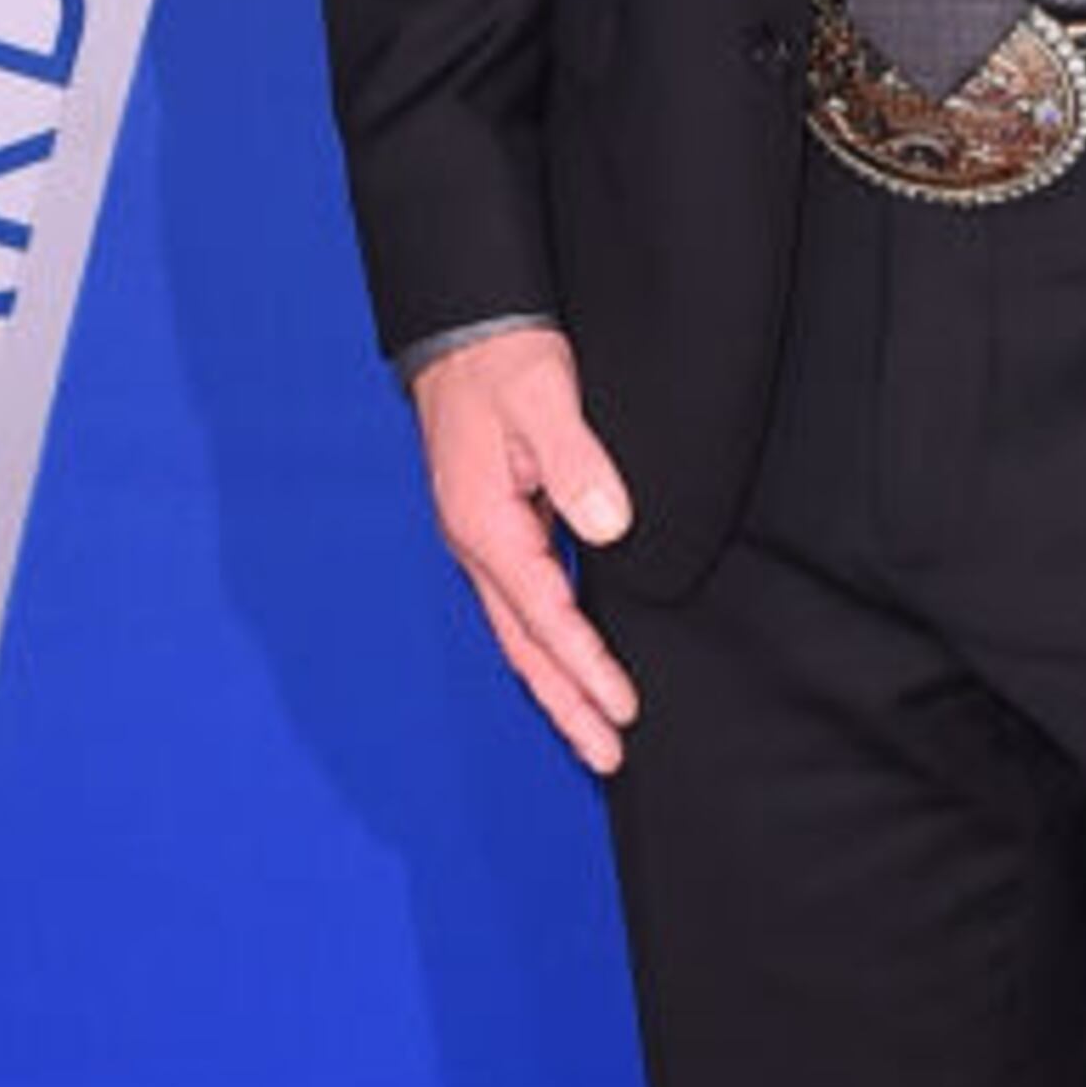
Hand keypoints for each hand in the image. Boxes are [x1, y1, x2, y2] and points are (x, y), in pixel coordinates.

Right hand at [411, 326, 639, 773]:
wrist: (462, 329)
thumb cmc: (502, 360)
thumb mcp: (544, 398)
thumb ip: (576, 463)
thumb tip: (610, 526)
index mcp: (485, 524)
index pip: (542, 614)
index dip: (584, 665)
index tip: (623, 708)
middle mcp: (477, 544)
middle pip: (523, 645)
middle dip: (564, 705)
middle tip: (608, 757)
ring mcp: (484, 540)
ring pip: (520, 633)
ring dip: (556, 686)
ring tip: (595, 735)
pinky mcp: (497, 529)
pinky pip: (524, 606)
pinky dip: (549, 647)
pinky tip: (574, 667)